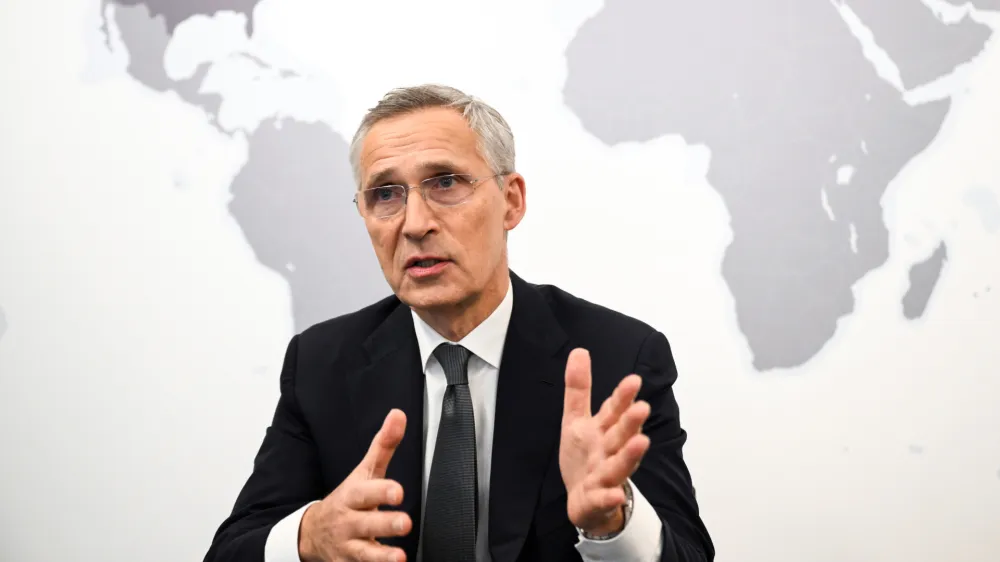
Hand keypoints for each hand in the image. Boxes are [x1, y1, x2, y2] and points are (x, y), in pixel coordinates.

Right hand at [299, 409, 411, 561]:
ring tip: (398, 557)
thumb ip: (384, 445)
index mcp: (353, 496)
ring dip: (381, 556)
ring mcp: (348, 547)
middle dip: (385, 524)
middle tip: (405, 522)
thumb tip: (399, 415)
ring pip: (364, 553)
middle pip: (366, 523)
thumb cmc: (348, 499)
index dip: (381, 492)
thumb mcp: (364, 472)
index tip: (398, 492)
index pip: (365, 493)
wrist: (313, 533)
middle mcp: (349, 522)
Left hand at [559, 348, 650, 535]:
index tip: (633, 380)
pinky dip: (609, 497)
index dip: (623, 396)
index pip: (614, 410)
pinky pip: (604, 498)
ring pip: (619, 464)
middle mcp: (609, 450)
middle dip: (631, 422)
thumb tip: (579, 351)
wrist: (584, 500)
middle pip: (621, 435)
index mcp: (604, 430)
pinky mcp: (598, 499)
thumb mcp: (576, 420)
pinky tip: (614, 494)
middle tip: (642, 408)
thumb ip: (579, 389)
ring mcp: (606, 475)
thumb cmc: (585, 457)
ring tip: (641, 442)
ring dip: (630, 455)